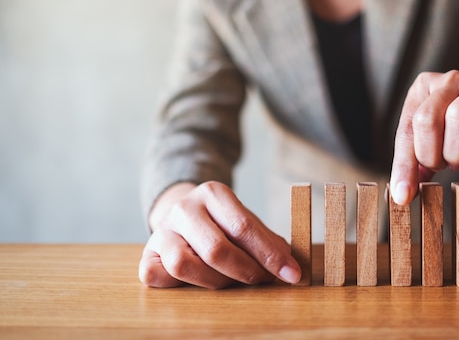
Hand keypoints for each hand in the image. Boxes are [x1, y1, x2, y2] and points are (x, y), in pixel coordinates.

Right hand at [138, 181, 301, 288]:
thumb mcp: (245, 220)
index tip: (292, 274)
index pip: (243, 227)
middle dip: (246, 271)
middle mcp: (184, 208)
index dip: (270, 254)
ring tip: (232, 281)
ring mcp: (161, 231)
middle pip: (216, 249)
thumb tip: (293, 265)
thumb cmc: (221, 223)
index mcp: (213, 193)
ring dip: (215, 281)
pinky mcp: (146, 253)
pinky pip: (156, 276)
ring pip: (184, 264)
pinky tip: (198, 281)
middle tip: (262, 280)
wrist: (181, 212)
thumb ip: (267, 240)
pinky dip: (178, 284)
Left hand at [390, 70, 458, 204]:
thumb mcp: (433, 140)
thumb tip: (402, 194)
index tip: (403, 195)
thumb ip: (416, 163)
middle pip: (427, 120)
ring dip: (457, 151)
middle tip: (441, 165)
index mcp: (421, 90)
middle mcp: (446, 83)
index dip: (403, 166)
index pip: (406, 130)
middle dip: (431, 155)